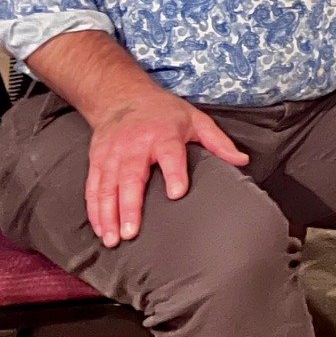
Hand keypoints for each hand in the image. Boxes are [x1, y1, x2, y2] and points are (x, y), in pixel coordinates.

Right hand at [86, 88, 248, 246]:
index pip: (170, 154)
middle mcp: (135, 146)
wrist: (122, 96)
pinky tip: (100, 229)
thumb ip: (218, 142)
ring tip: (113, 239)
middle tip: (132, 232)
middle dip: (130, 205)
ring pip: (108, 187)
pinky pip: (93, 188)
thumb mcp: (195, 120)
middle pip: (132, 177)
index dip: (174, 173)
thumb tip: (242, 161)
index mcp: (164, 134)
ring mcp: (112, 155)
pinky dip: (95, 210)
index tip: (177, 193)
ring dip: (108, 214)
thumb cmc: (164, 112)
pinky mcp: (97, 162)